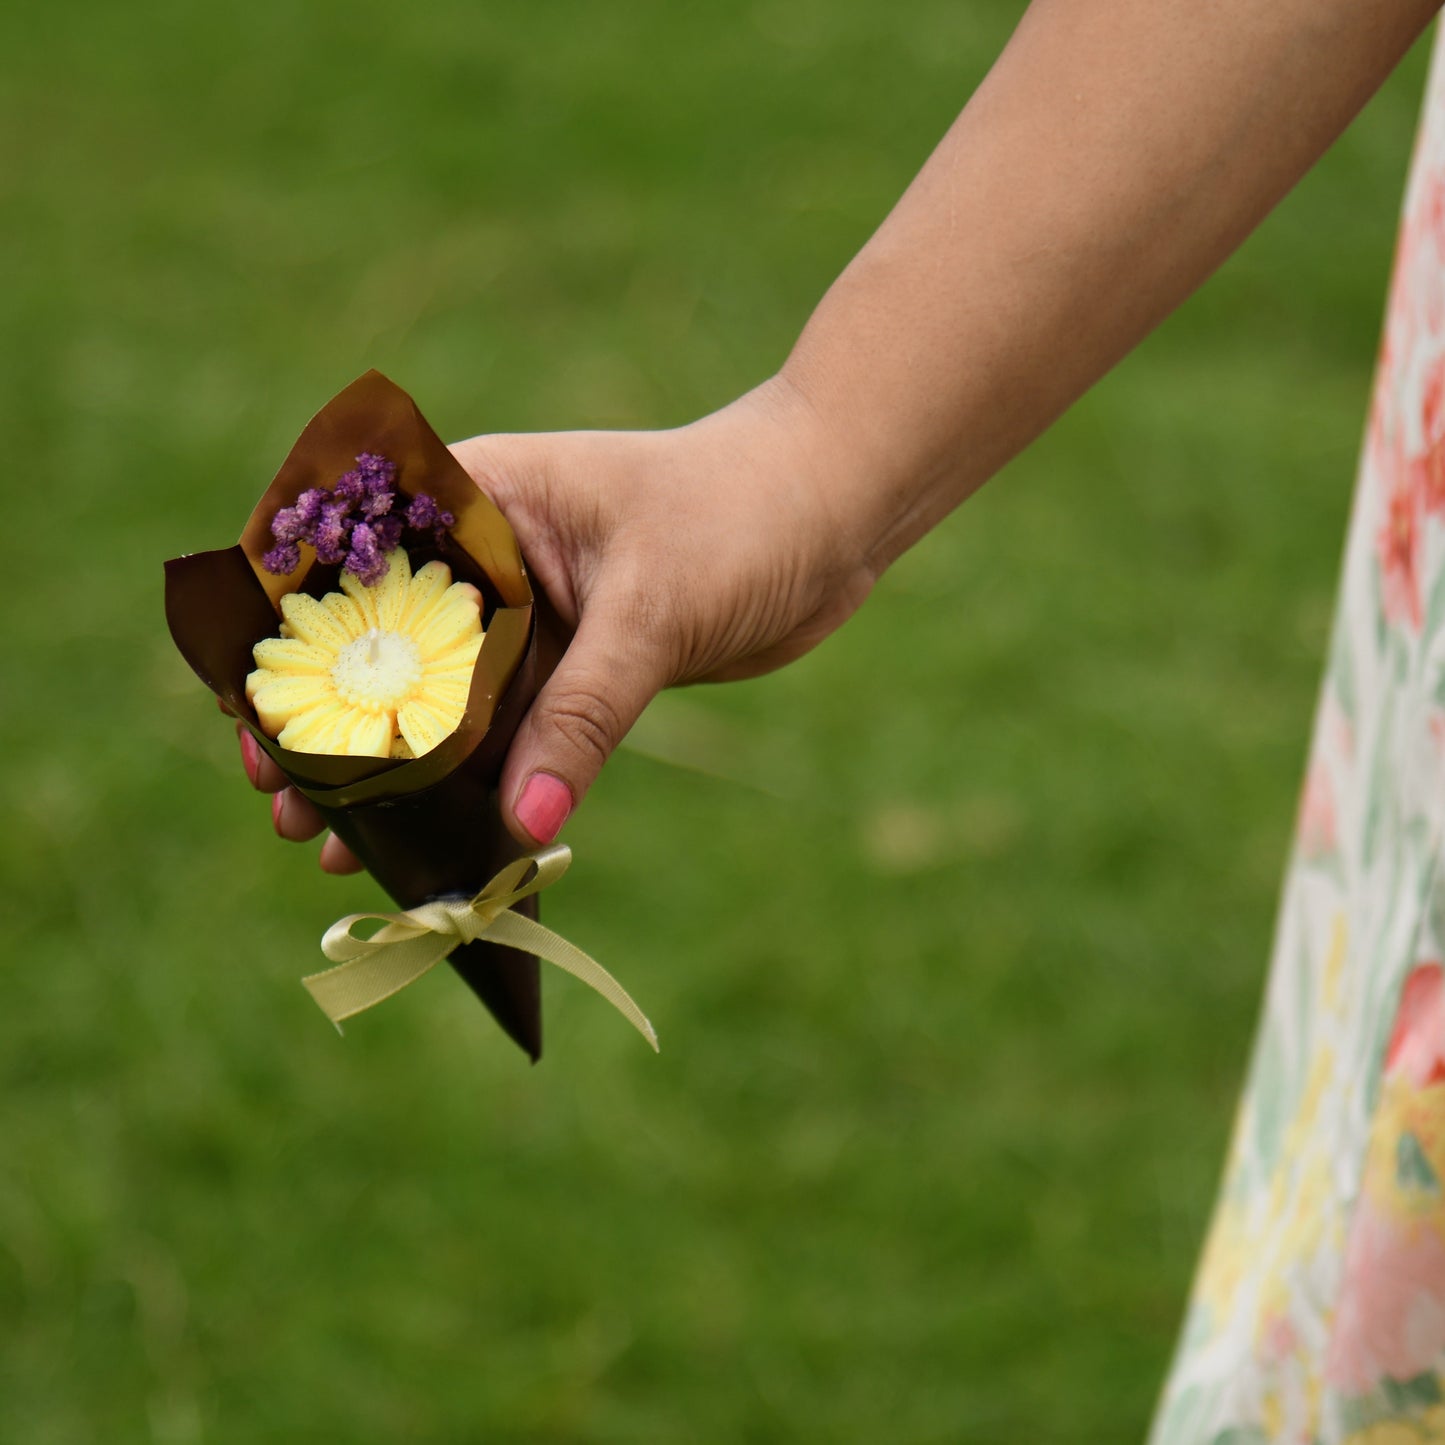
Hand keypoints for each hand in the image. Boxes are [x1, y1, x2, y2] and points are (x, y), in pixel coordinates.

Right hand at [246, 376, 877, 866]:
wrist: (832, 514)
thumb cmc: (741, 514)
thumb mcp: (652, 610)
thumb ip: (584, 712)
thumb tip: (519, 823)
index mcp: (479, 498)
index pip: (349, 565)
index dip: (288, 643)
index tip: (251, 717)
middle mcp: (489, 555)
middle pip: (382, 649)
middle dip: (332, 730)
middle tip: (286, 808)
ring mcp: (531, 614)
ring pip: (444, 704)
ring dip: (397, 775)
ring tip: (337, 848)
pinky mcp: (576, 664)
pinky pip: (511, 732)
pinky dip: (477, 785)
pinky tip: (438, 843)